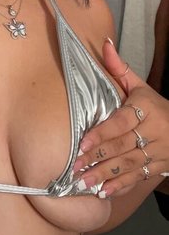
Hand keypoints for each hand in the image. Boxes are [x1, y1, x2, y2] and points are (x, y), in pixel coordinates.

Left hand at [73, 38, 168, 197]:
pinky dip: (120, 186)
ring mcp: (158, 152)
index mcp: (146, 109)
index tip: (82, 143)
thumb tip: (104, 42)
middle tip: (75, 167)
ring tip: (84, 182)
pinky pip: (138, 178)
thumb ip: (120, 68)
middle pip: (122, 146)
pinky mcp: (158, 168)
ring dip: (105, 175)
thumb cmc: (156, 104)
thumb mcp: (141, 86)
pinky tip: (104, 192)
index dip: (102, 134)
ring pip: (129, 165)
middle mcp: (153, 132)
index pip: (121, 122)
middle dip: (97, 157)